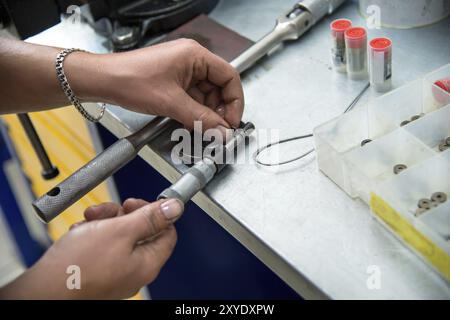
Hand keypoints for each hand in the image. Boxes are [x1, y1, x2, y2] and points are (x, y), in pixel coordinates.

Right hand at [0, 198, 182, 299]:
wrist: (42, 291)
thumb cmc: (78, 266)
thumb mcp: (120, 231)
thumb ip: (150, 218)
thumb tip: (175, 207)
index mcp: (147, 263)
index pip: (166, 232)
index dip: (153, 213)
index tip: (135, 203)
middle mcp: (134, 271)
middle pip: (140, 232)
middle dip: (122, 215)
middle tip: (107, 210)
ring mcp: (116, 274)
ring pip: (118, 237)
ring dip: (104, 222)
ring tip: (88, 220)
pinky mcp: (97, 274)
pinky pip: (102, 248)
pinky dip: (92, 235)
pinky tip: (80, 233)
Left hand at [67, 39, 244, 130]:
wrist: (104, 81)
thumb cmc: (130, 79)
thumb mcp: (171, 103)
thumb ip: (201, 119)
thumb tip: (222, 131)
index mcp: (195, 55)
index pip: (229, 77)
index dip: (235, 101)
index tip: (232, 122)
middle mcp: (192, 60)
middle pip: (219, 88)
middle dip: (220, 110)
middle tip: (218, 129)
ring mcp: (182, 71)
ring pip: (206, 95)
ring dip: (206, 113)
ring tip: (202, 128)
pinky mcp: (173, 81)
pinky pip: (192, 98)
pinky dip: (194, 112)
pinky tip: (191, 123)